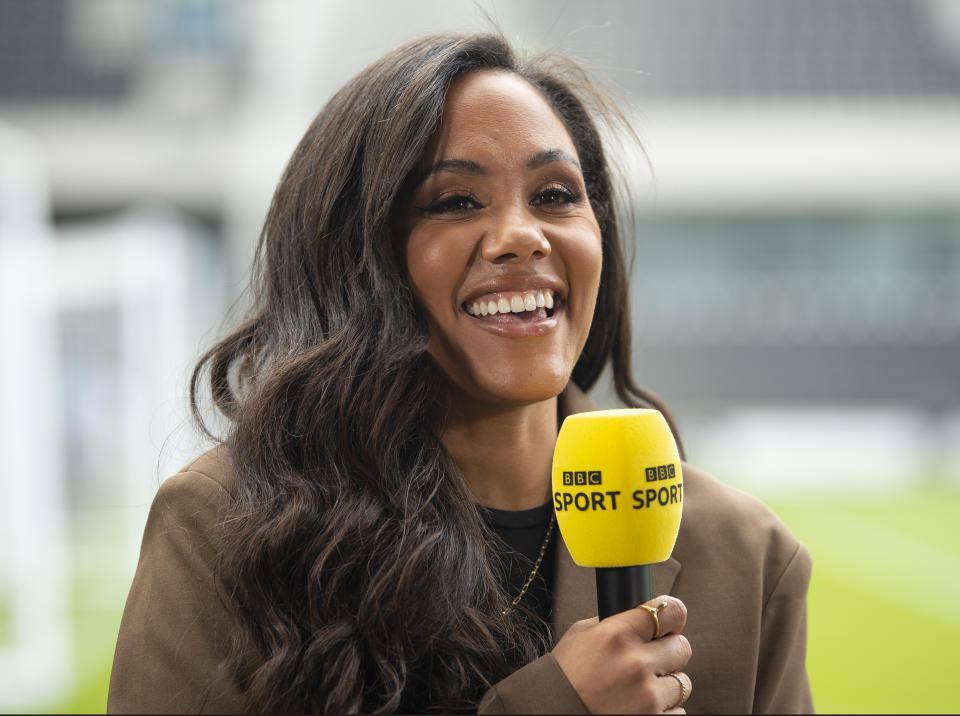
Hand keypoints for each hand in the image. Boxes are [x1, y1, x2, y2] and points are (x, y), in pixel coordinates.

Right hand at [551, 595, 692, 713]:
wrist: (551, 714)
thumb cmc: (563, 679)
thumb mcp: (579, 637)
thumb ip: (611, 622)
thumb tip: (638, 615)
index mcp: (617, 635)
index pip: (670, 612)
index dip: (673, 616)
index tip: (670, 622)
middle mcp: (636, 664)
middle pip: (682, 648)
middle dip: (668, 653)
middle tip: (649, 662)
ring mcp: (647, 698)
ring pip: (682, 683)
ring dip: (665, 686)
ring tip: (638, 690)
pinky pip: (678, 712)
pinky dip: (663, 711)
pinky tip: (639, 708)